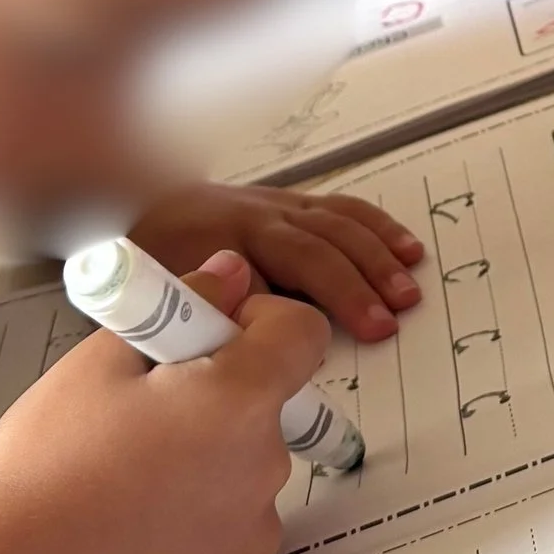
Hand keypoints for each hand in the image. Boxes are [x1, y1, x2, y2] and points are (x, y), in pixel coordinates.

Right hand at [0, 251, 326, 553]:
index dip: (263, 324)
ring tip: (122, 497)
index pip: (303, 333)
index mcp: (237, 400)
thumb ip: (178, 306)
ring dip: (205, 480)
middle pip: (265, 417)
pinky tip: (132, 548)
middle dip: (218, 411)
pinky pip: (229, 549)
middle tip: (140, 429)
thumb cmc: (43, 475)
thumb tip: (231, 271)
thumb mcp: (94, 366)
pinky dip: (195, 544)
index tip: (213, 338)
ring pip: (244, 486)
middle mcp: (264, 469)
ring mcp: (254, 539)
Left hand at [132, 182, 422, 341]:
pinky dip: (381, 229)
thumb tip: (252, 352)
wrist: (145, 200)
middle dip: (352, 288)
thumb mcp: (162, 295)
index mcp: (221, 243)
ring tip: (406, 294)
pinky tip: (408, 250)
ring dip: (377, 260)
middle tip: (385, 326)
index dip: (292, 310)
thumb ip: (205, 320)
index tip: (322, 346)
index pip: (266, 279)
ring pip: (338, 227)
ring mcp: (281, 206)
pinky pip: (346, 210)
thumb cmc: (156, 259)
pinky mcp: (297, 202)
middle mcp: (256, 219)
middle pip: (314, 250)